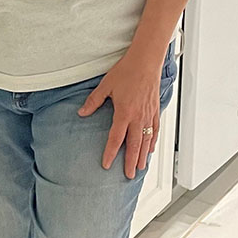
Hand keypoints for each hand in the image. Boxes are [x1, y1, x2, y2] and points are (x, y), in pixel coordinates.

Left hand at [77, 50, 163, 179]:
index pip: (116, 139)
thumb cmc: (126, 71)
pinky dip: (152, 141)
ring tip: (140, 168)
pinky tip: (150, 148)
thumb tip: (82, 113)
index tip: (107, 164)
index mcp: (124, 113)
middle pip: (134, 145)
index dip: (111, 153)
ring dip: (143, 156)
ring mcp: (148, 115)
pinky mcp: (155, 111)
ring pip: (146, 141)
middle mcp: (137, 117)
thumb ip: (94, 101)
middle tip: (129, 175)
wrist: (145, 61)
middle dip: (131, 162)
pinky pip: (154, 130)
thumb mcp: (106, 86)